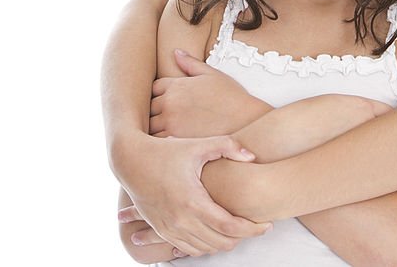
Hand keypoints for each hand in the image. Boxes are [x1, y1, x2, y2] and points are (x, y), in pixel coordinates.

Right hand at [117, 132, 271, 256]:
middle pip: (220, 243)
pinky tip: (214, 235)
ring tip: (238, 230)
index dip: (252, 229)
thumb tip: (252, 156)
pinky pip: (187, 249)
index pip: (230, 226)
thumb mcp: (197, 145)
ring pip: (204, 250)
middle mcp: (181, 220)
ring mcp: (169, 228)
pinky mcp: (161, 230)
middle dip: (242, 238)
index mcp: (193, 201)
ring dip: (223, 244)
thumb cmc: (165, 151)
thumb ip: (227, 146)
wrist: (130, 161)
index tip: (266, 224)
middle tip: (255, 227)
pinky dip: (204, 246)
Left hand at [150, 49, 271, 137]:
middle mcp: (169, 102)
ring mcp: (170, 122)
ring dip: (153, 128)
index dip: (158, 94)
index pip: (154, 88)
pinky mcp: (174, 140)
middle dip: (154, 112)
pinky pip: (156, 142)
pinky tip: (169, 143)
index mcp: (176, 85)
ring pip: (148, 126)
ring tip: (164, 131)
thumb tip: (175, 52)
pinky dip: (159, 143)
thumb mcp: (212, 75)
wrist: (246, 120)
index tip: (166, 102)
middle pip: (148, 107)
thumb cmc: (232, 97)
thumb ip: (190, 63)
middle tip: (163, 118)